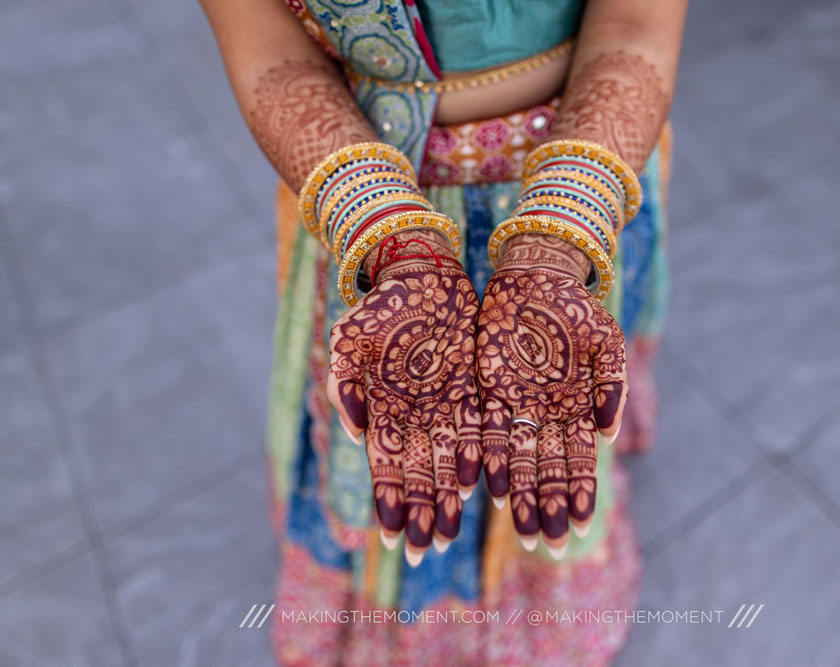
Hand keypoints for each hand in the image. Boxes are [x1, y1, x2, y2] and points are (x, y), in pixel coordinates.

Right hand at [326, 231, 480, 565]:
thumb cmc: (381, 306)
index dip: (388, 500)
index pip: (385, 465)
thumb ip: (346, 383)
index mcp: (383, 407)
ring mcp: (443, 403)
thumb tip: (355, 429)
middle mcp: (414, 414)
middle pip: (417, 473)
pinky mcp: (471, 388)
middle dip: (420, 513)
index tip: (392, 535)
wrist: (422, 273)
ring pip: (447, 460)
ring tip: (450, 535)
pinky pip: (475, 428)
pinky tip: (476, 486)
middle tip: (424, 554)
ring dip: (447, 497)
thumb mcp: (350, 338)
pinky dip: (474, 456)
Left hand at [476, 234, 626, 557]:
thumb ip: (611, 385)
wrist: (534, 275)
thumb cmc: (575, 307)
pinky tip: (490, 488)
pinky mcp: (487, 389)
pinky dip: (488, 458)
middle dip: (551, 507)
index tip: (582, 526)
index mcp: (578, 406)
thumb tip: (611, 431)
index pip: (581, 460)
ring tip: (524, 530)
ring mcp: (517, 404)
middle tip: (551, 546)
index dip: (582, 493)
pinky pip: (486, 430)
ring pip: (518, 459)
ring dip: (522, 495)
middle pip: (549, 470)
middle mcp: (547, 413)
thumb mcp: (604, 341)